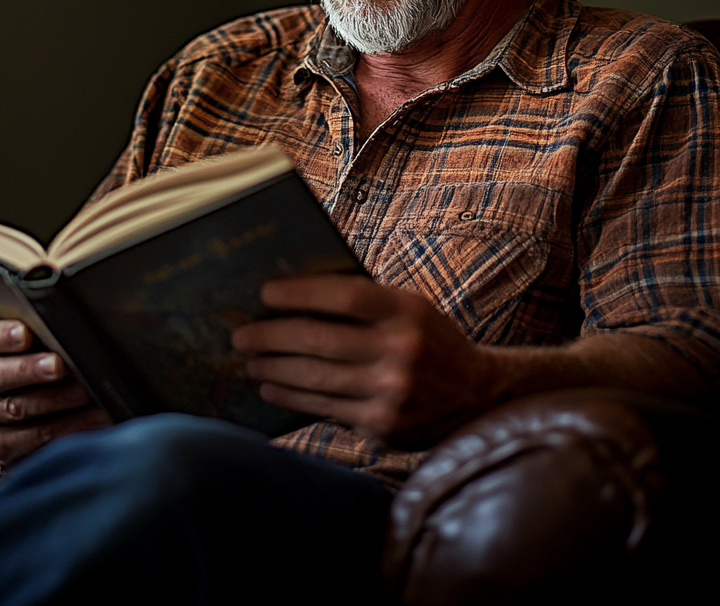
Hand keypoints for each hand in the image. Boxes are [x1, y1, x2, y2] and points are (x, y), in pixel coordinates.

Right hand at [0, 320, 110, 467]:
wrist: (5, 413)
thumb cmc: (18, 362)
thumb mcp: (12, 344)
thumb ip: (29, 333)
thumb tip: (61, 323)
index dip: (1, 336)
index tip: (26, 333)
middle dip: (29, 370)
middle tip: (59, 364)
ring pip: (16, 409)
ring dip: (55, 400)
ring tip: (84, 391)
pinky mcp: (0, 447)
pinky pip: (34, 439)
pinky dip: (66, 427)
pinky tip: (90, 418)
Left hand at [231, 275, 490, 447]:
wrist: (477, 395)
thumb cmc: (430, 340)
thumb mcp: (410, 308)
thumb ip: (365, 301)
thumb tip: (295, 296)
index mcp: (407, 311)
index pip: (344, 296)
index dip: (300, 293)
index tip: (265, 293)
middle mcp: (400, 350)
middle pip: (319, 339)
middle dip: (271, 336)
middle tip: (241, 334)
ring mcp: (391, 391)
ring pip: (315, 378)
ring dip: (273, 368)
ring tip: (250, 360)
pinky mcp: (382, 425)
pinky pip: (324, 408)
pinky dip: (291, 395)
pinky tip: (271, 386)